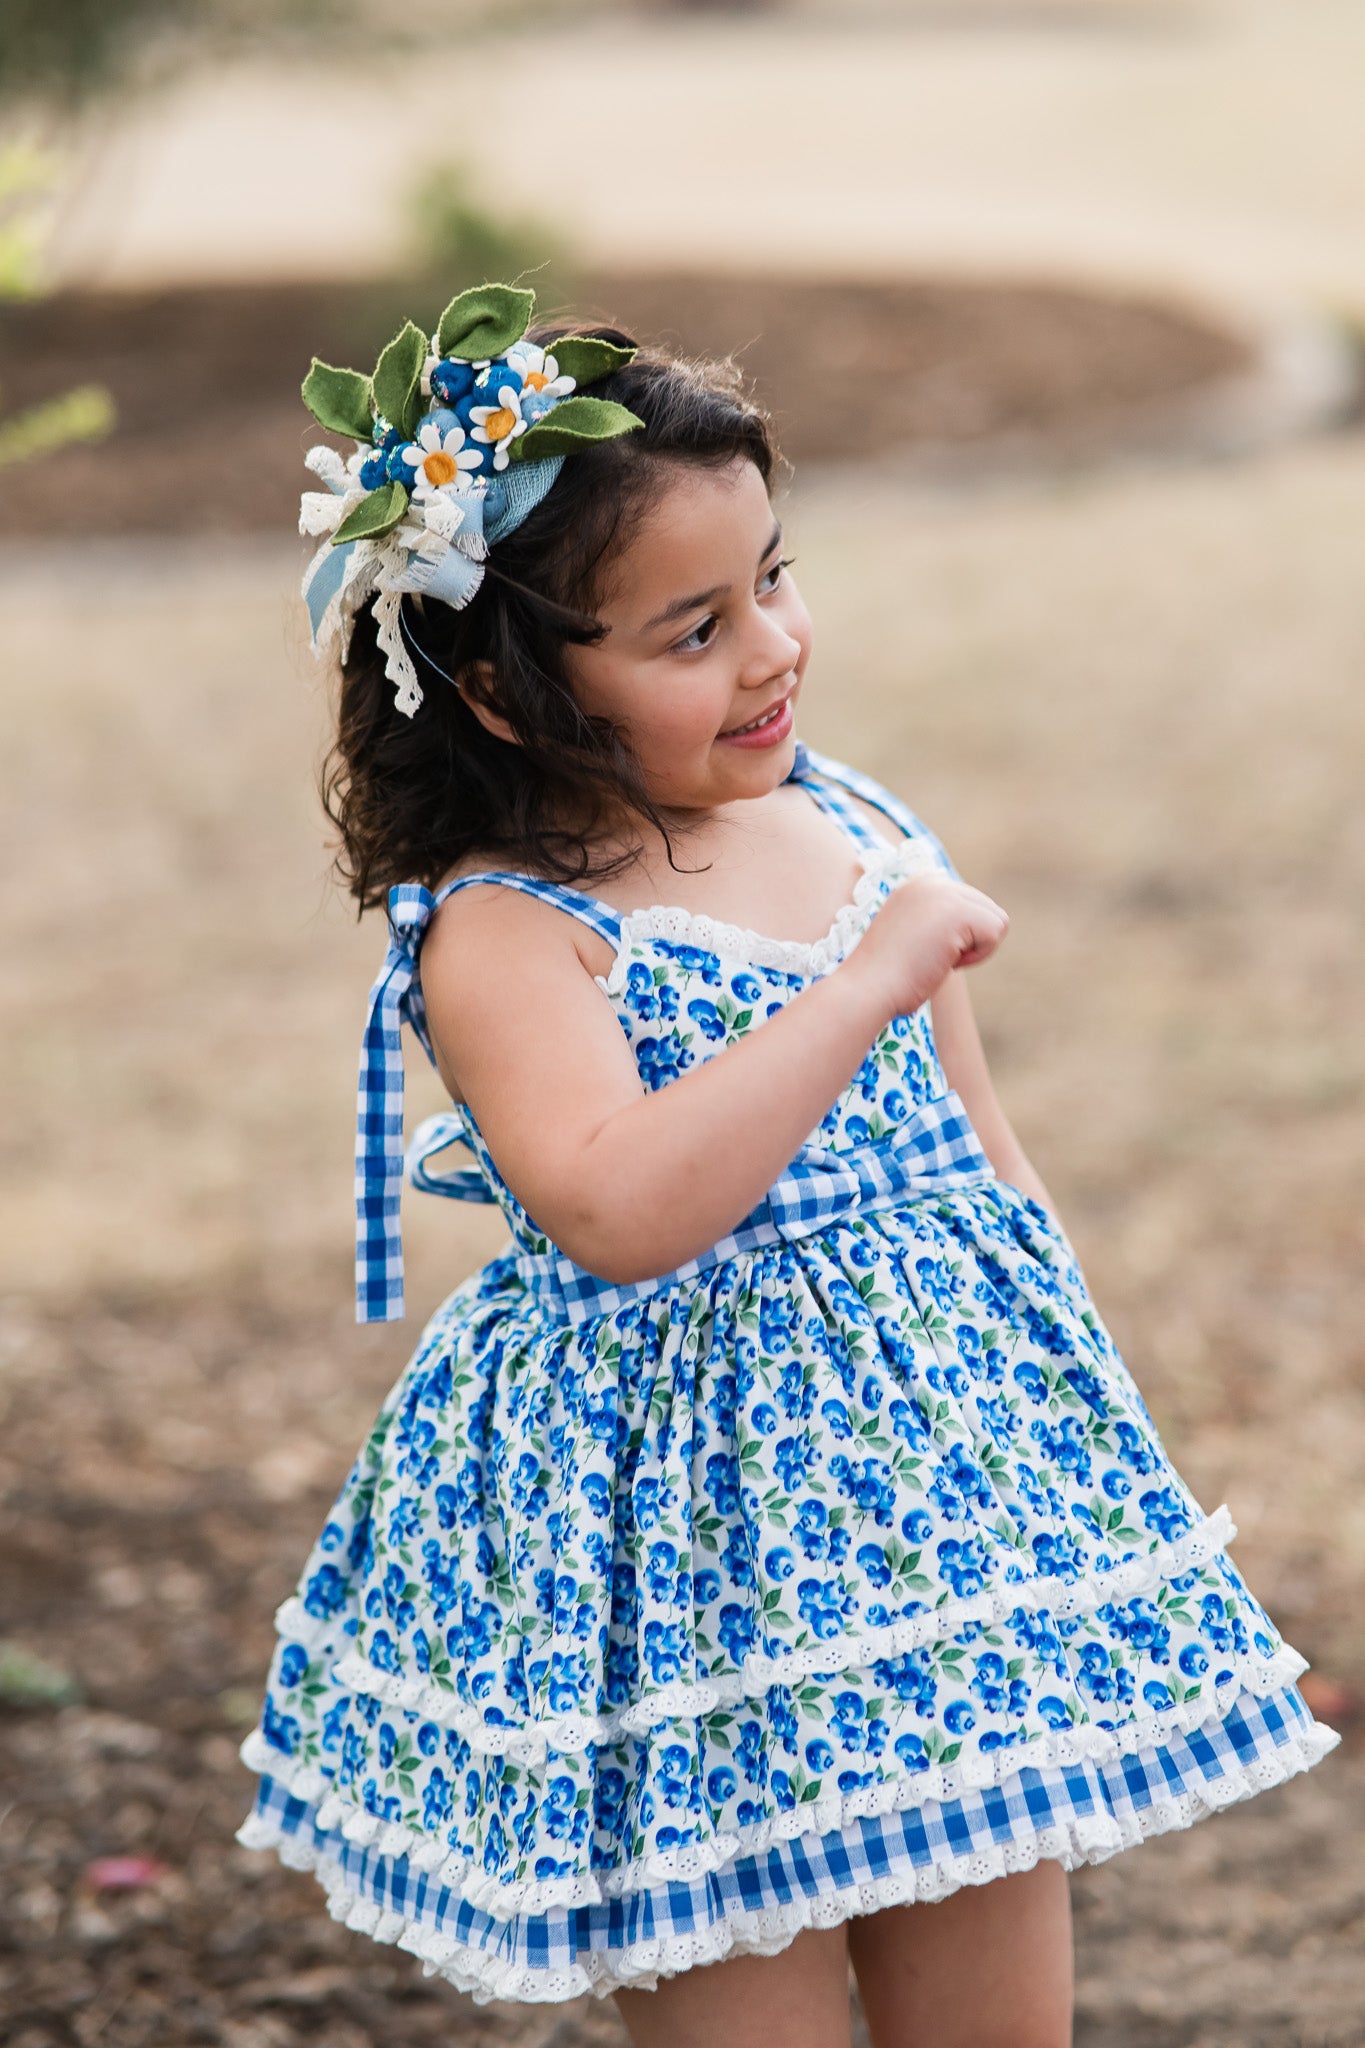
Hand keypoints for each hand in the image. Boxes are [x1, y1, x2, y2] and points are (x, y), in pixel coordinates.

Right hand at [847, 870, 1009, 1021]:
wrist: (867, 988)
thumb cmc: (887, 975)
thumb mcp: (914, 934)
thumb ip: (940, 921)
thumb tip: (979, 925)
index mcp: (920, 883)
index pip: (972, 906)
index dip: (958, 938)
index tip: (924, 950)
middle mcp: (932, 880)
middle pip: (988, 910)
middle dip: (970, 942)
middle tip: (931, 957)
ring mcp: (944, 892)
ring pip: (996, 921)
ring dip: (975, 949)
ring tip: (937, 957)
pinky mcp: (956, 911)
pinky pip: (995, 932)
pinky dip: (977, 956)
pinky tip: (944, 961)